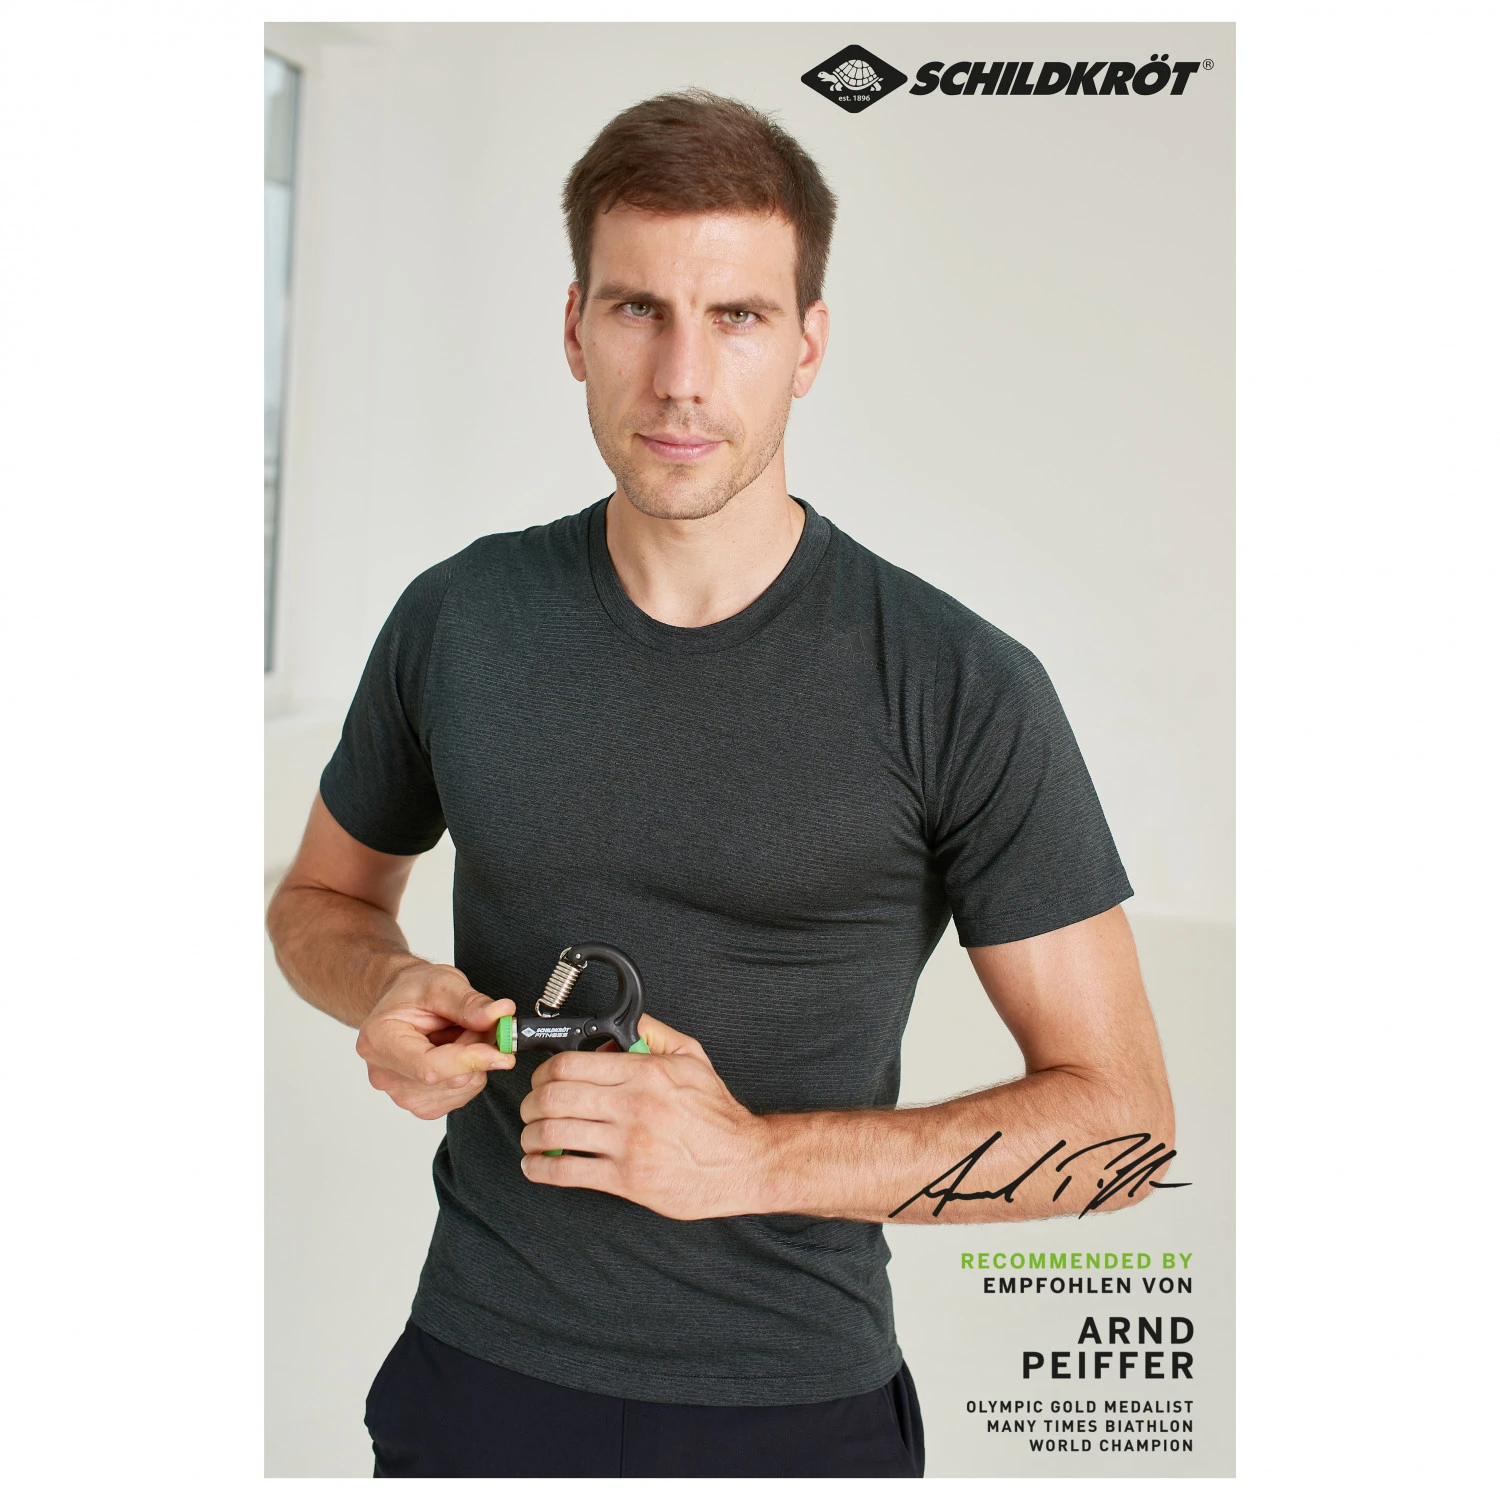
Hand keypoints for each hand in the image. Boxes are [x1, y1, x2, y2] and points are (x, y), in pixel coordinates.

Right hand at [356, 961, 514, 1119]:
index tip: (504, 1053)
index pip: (429, 1067)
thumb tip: (501, 1015)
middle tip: (479, 1023)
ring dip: (475, 1062)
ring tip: (459, 1033)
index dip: (471, 1061)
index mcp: (380, 1042)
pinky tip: (455, 1051)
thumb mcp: (441, 983)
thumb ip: (469, 1002)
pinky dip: (471, 1073)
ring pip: (461, 1089)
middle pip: (449, 1079)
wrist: (401, 1003)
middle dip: (477, 1052)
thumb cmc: (413, 991)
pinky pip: (461, 1095)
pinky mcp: (422, 1104)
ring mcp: (402, 1095)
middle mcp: (386, 1075)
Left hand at [517, 1013, 770, 1218]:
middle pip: (553, 1097)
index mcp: (643, 1072)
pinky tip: (535, 1166)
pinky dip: (540, 1169)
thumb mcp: (692, 1058)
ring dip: (531, 1135)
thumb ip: (654, 1033)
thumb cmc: (716, 1114)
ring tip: (531, 1136)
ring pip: (553, 1134)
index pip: (570, 1064)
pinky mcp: (626, 1179)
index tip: (542, 1079)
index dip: (544, 1071)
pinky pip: (566, 1173)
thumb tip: (621, 1022)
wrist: (742, 1162)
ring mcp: (628, 1144)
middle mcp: (632, 1105)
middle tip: (531, 1107)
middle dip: (530, 1102)